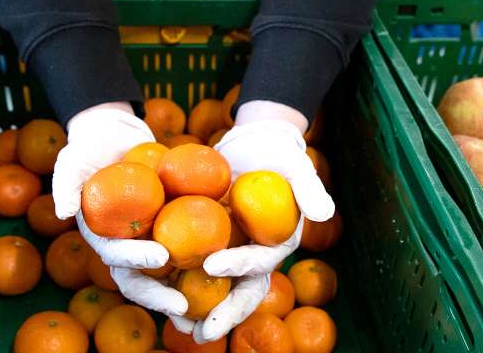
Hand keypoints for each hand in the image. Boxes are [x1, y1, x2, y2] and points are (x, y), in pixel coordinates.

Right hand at [53, 102, 188, 316]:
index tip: (161, 256)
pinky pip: (186, 246)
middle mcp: (124, 245)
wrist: (116, 137)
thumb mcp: (72, 159)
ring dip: (183, 291)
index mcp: (102, 236)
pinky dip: (202, 259)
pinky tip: (227, 262)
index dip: (135, 259)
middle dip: (159, 295)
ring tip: (208, 300)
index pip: (115, 255)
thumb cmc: (90, 147)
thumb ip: (64, 183)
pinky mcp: (167, 229)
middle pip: (140, 278)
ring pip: (165, 274)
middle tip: (184, 306)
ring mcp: (146, 240)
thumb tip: (62, 213)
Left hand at [182, 101, 333, 342]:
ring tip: (178, 327)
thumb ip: (310, 188)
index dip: (239, 265)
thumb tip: (324, 213)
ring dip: (199, 313)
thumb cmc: (276, 155)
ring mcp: (231, 255)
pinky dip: (178, 285)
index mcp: (275, 245)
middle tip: (202, 333)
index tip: (213, 264)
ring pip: (217, 291)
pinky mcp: (210, 247)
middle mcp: (254, 257)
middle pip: (241, 292)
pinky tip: (158, 295)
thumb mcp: (296, 165)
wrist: (252, 148)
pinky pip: (193, 271)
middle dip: (224, 315)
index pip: (259, 261)